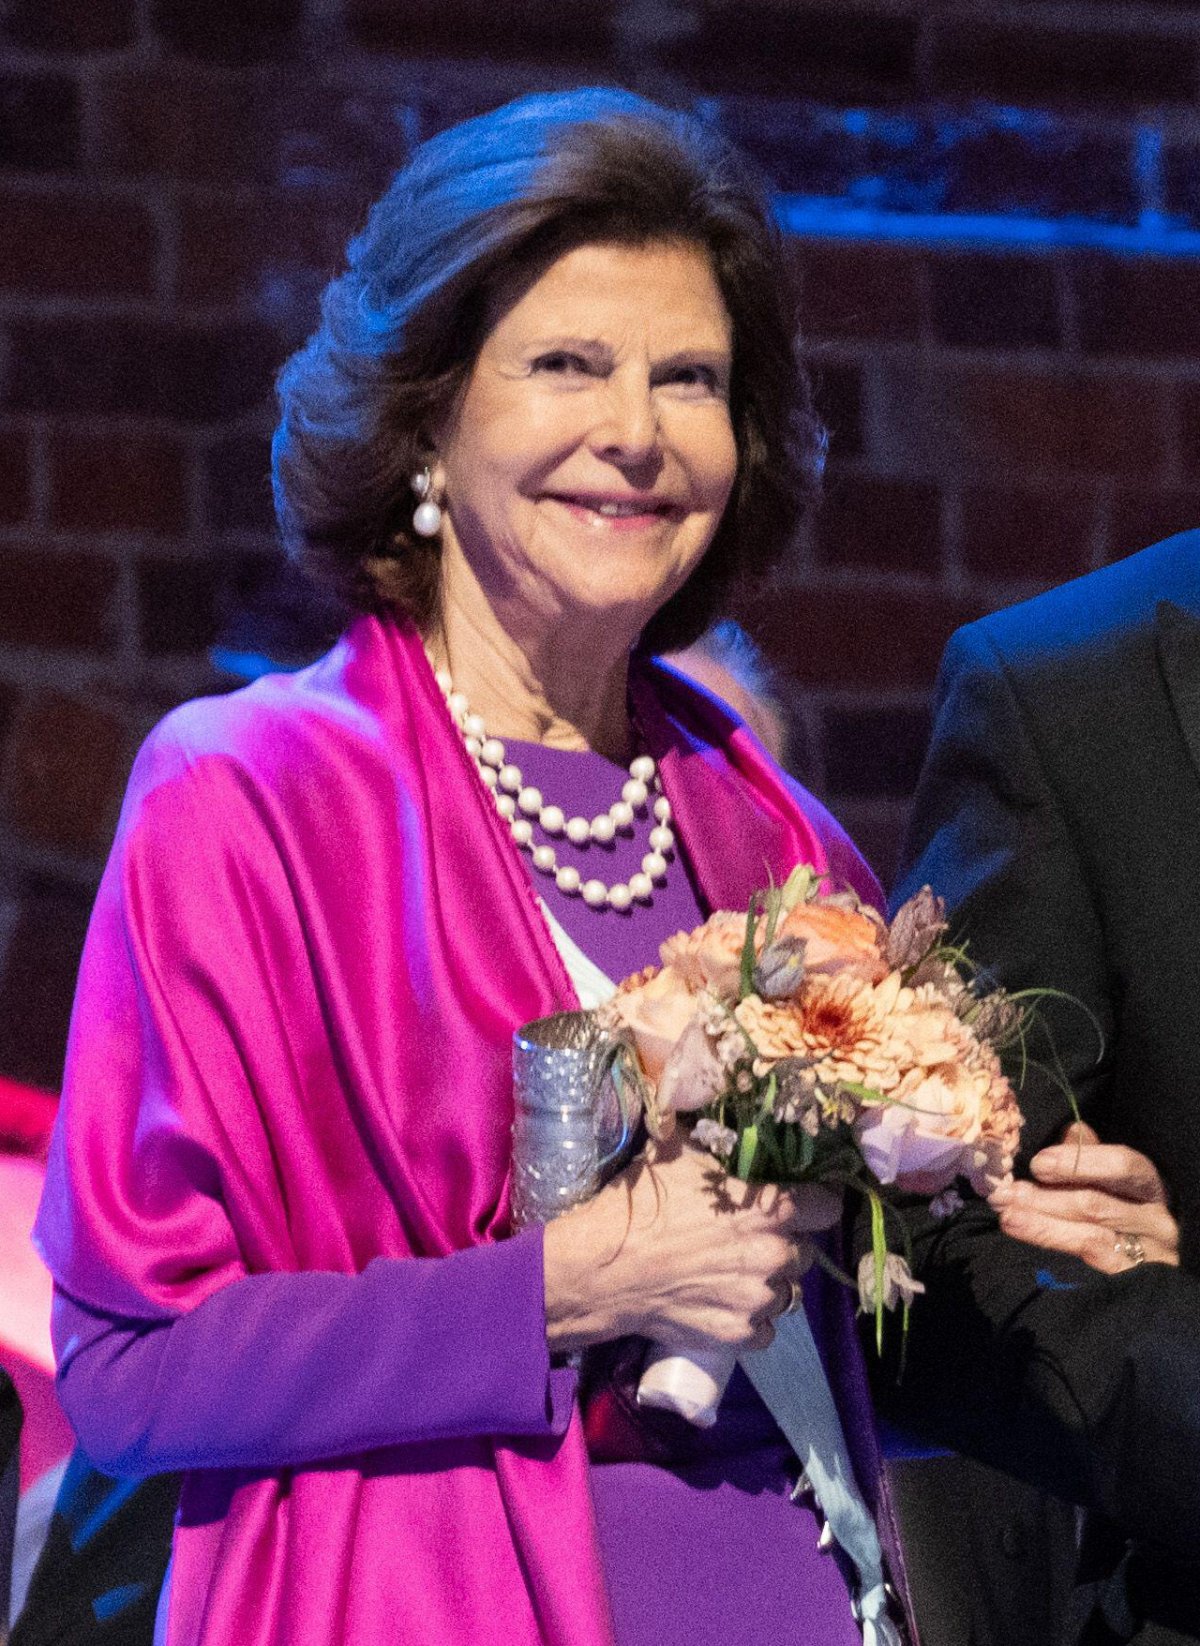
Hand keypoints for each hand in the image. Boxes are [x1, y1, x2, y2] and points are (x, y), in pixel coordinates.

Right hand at [542, 1134, 840, 1354]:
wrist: (606, 1266)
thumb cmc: (644, 1204)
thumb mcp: (676, 1149)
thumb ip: (707, 1130)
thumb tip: (706, 1093)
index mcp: (770, 1209)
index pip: (827, 1205)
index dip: (815, 1200)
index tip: (800, 1199)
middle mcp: (775, 1256)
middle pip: (805, 1251)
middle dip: (783, 1243)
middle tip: (749, 1237)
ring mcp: (759, 1300)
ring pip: (787, 1292)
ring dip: (768, 1282)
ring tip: (734, 1272)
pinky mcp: (739, 1335)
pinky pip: (765, 1328)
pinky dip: (751, 1318)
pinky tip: (725, 1302)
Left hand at [989, 1121, 1179, 1272]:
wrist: (1164, 1279)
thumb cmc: (1132, 1215)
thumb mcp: (1118, 1184)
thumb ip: (1093, 1157)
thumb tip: (1073, 1130)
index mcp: (1149, 1186)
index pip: (1124, 1166)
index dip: (1080, 1162)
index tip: (1039, 1164)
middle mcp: (1156, 1219)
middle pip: (1098, 1205)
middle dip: (1046, 1197)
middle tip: (1005, 1193)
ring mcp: (1149, 1255)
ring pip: (1091, 1237)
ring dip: (1042, 1224)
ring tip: (1007, 1216)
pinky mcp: (1134, 1282)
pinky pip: (1092, 1266)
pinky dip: (1055, 1247)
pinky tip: (1026, 1237)